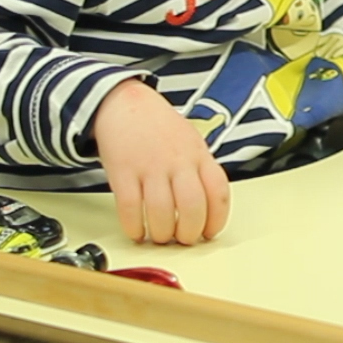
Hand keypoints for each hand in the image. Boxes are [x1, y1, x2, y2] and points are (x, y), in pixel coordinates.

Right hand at [92, 79, 231, 244]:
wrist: (124, 103)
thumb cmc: (159, 127)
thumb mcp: (191, 142)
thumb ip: (201, 172)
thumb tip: (209, 210)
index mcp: (199, 155)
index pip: (219, 193)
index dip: (216, 220)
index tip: (209, 233)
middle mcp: (177, 161)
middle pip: (192, 207)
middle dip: (189, 233)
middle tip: (183, 240)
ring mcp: (150, 166)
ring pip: (162, 213)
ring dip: (162, 234)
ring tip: (160, 236)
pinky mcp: (123, 172)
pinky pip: (130, 208)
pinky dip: (135, 227)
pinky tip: (137, 231)